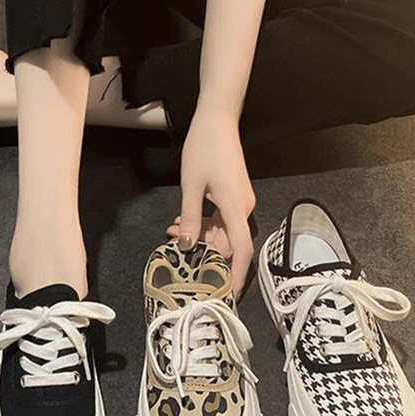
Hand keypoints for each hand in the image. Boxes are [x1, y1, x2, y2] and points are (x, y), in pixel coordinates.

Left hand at [167, 105, 254, 296]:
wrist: (217, 121)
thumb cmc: (204, 149)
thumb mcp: (190, 186)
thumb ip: (189, 218)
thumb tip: (186, 246)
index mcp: (236, 207)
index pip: (241, 249)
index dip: (235, 274)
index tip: (227, 294)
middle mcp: (242, 208)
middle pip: (228, 243)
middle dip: (203, 251)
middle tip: (174, 248)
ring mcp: (239, 202)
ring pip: (221, 232)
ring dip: (199, 236)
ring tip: (171, 232)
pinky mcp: (233, 196)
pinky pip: (220, 219)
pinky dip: (203, 223)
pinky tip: (181, 221)